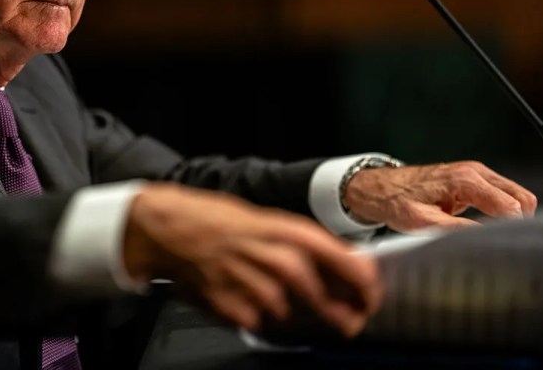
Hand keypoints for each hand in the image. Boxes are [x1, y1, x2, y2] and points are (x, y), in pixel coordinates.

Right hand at [122, 183, 381, 336]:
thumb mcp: (268, 220)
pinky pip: (264, 324)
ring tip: (280, 297)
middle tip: (350, 320)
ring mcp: (256, 290)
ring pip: (296, 317)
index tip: (371, 295)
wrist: (171, 229)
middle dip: (343, 315)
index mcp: (290, 233)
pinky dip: (265, 318)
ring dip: (300, 315)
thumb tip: (341, 265)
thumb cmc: (218, 219)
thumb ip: (303, 245)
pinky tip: (250, 298)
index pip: (347, 264)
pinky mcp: (235, 312)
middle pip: (328, 302)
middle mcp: (278, 261)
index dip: (366, 285)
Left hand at [344, 160, 536, 230]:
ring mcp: (476, 173)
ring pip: (516, 196)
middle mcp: (474, 172)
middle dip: (517, 222)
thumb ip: (455, 230)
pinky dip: (504, 210)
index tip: (500, 244)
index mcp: (463, 180)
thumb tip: (484, 239)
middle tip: (498, 242)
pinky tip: (486, 225)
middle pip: (521, 198)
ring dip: (512, 216)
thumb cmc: (396, 202)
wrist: (382, 187)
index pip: (509, 206)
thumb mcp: (421, 222)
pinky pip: (503, 195)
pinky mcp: (474, 178)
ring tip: (490, 235)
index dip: (510, 228)